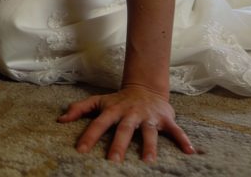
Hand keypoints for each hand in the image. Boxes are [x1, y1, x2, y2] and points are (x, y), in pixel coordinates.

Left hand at [58, 85, 195, 162]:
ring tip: (148, 162)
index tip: (80, 150)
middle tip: (113, 161)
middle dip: (118, 144)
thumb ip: (79, 109)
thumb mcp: (98, 101)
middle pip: (123, 130)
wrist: (145, 88)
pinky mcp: (165, 119)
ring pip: (149, 132)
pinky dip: (183, 140)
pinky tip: (190, 152)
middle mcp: (130, 114)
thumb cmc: (118, 100)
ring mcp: (148, 117)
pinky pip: (176, 131)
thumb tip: (60, 120)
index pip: (98, 123)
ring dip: (149, 146)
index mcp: (113, 111)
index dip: (89, 135)